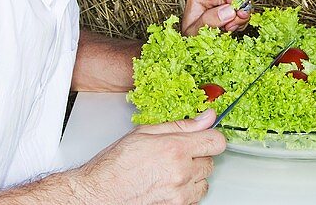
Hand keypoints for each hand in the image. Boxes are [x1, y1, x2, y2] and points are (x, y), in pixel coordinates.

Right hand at [76, 109, 225, 203]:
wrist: (99, 194)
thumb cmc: (115, 165)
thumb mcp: (145, 133)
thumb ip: (181, 125)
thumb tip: (206, 117)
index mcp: (176, 149)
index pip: (216, 141)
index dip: (211, 137)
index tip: (204, 137)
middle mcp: (182, 173)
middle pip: (210, 162)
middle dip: (197, 156)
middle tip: (176, 154)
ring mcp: (180, 195)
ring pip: (203, 182)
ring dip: (192, 176)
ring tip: (170, 171)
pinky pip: (193, 198)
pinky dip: (185, 192)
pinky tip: (167, 184)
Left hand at [181, 0, 250, 34]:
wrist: (190, 46)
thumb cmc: (188, 37)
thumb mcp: (194, 31)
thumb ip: (210, 20)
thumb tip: (230, 11)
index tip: (235, 13)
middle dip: (239, 10)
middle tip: (230, 25)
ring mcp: (222, 0)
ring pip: (244, 0)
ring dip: (240, 17)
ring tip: (228, 28)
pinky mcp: (228, 7)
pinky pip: (244, 10)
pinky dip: (241, 21)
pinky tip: (230, 28)